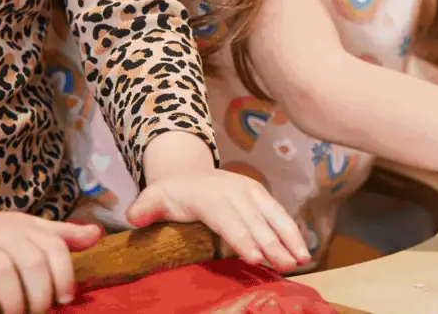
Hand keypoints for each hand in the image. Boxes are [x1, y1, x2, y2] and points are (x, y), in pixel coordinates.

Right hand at [0, 197, 101, 313]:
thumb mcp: (29, 229)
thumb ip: (62, 236)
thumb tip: (97, 235)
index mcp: (26, 227)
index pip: (54, 247)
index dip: (64, 275)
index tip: (66, 298)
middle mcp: (3, 234)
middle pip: (32, 262)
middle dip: (40, 295)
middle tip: (39, 313)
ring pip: (2, 272)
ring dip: (14, 302)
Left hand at [132, 132, 309, 271]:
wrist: (189, 172)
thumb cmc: (171, 193)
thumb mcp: (153, 197)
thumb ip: (145, 208)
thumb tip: (134, 217)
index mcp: (210, 196)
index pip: (228, 221)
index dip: (242, 239)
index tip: (255, 257)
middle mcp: (234, 192)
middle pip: (255, 222)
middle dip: (272, 244)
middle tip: (286, 265)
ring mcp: (251, 192)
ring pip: (273, 216)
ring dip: (289, 238)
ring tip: (301, 260)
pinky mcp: (262, 197)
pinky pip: (279, 214)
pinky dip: (292, 231)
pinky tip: (303, 251)